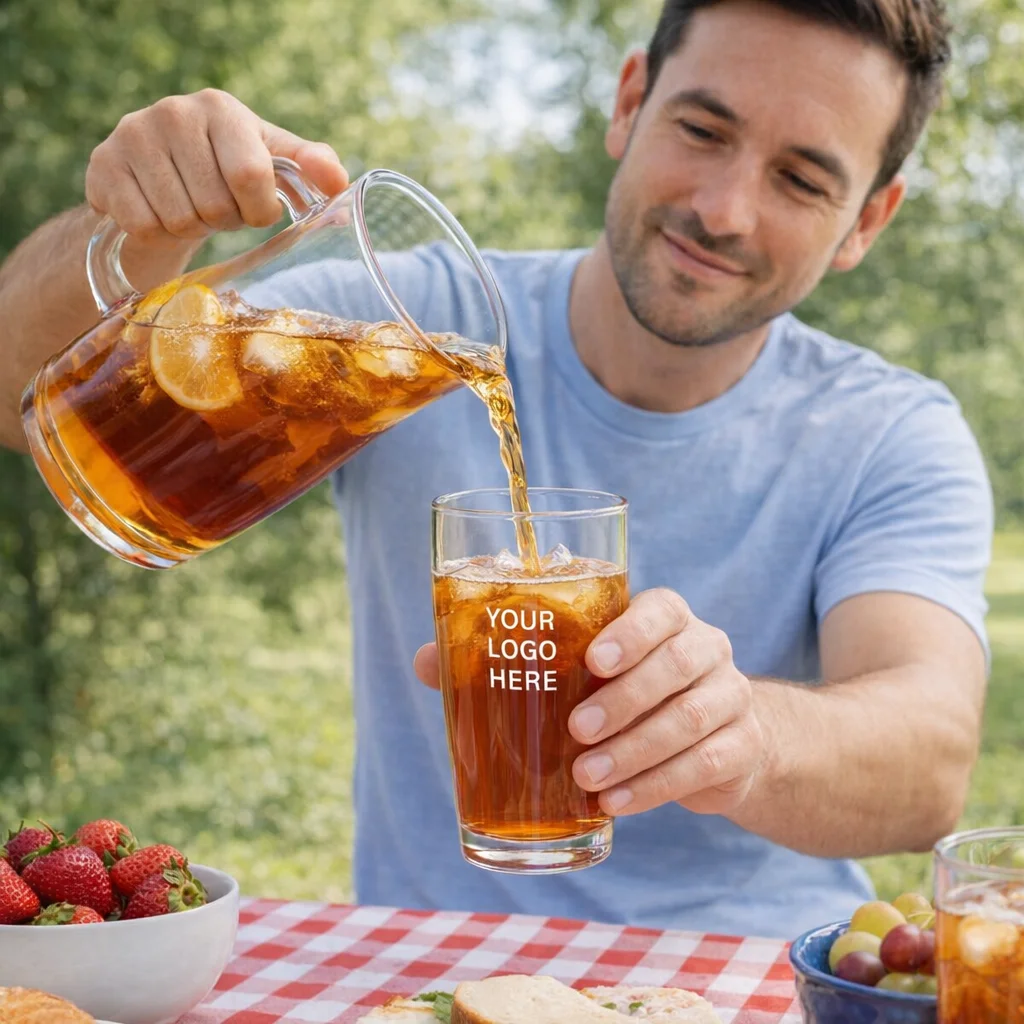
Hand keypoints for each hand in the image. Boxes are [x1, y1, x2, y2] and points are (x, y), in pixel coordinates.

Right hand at [84, 89, 347, 247]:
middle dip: (223, 221)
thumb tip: (339, 181)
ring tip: (190, 208)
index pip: (251, 177)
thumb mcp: (272, 163)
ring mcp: (133, 134)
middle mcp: (174, 112)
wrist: (161, 182)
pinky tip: (157, 212)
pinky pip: (142, 223)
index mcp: (222, 108)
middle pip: (214, 205)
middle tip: (217, 209)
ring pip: (177, 218)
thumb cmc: (227, 172)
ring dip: (191, 228)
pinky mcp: (103, 164)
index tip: (254, 208)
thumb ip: (310, 166)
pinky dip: (155, 232)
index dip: (259, 210)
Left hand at [413, 587, 765, 817]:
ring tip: (588, 777)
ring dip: (636, 751)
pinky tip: (616, 802)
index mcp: (666, 619)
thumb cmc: (626, 693)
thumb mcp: (583, 671)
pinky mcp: (741, 746)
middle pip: (678, 664)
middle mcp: (706, 648)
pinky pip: (705, 764)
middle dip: (625, 700)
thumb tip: (427, 661)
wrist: (717, 738)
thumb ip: (513, 660)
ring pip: (692, 719)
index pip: (662, 609)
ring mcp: (731, 696)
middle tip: (576, 731)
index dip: (632, 631)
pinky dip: (657, 787)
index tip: (593, 659)